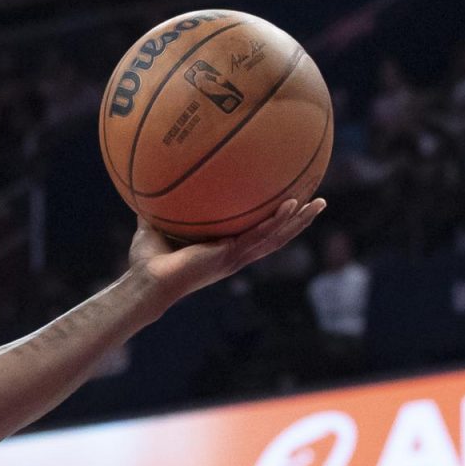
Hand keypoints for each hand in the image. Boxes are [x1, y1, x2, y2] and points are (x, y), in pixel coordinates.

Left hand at [130, 197, 325, 308]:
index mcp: (224, 250)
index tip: (291, 204)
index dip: (275, 222)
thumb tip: (149, 183)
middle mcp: (234, 255)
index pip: (256, 235)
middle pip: (276, 237)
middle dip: (298, 221)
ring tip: (318, 203)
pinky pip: (258, 237)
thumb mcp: (154, 227)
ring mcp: (234, 257)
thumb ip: (157, 209)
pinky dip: (276, 222)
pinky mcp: (229, 257)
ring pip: (275, 238)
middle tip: (318, 202)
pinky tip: (291, 206)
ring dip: (298, 221)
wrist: (146, 283)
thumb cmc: (147, 262)